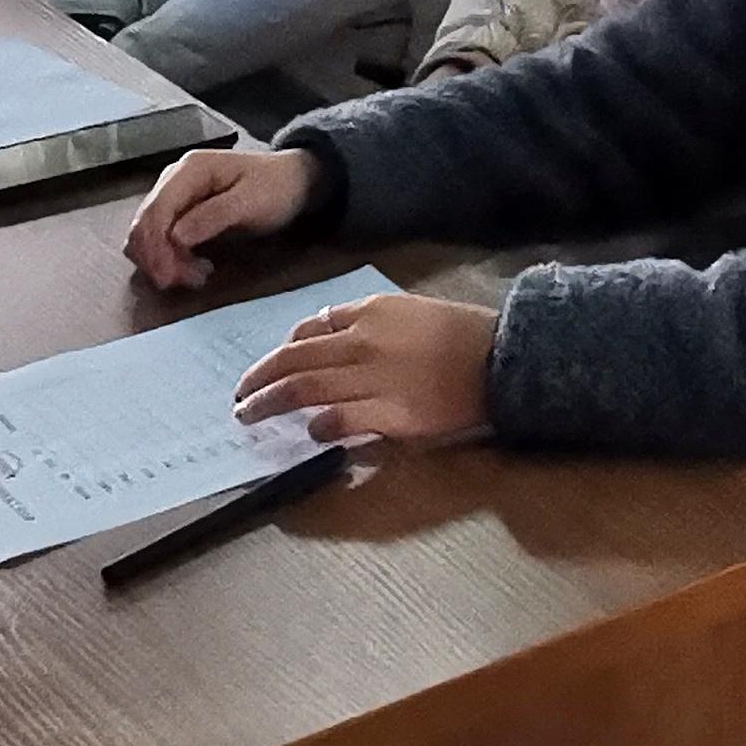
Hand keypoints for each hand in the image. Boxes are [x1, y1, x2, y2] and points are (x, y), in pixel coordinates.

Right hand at [124, 147, 317, 290]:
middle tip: (190, 281)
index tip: (169, 278)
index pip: (155, 211)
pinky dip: (170, 258)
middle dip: (159, 258)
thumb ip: (214, 216)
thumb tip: (176, 237)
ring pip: (147, 235)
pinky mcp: (179, 212)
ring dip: (164, 261)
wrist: (294, 181)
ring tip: (198, 275)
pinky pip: (160, 239)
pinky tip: (195, 267)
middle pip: (144, 225)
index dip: (155, 248)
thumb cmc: (276, 188)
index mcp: (189, 170)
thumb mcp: (252, 202)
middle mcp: (173, 179)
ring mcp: (174, 195)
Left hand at [230, 291, 497, 447]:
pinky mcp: (388, 414)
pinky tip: (308, 434)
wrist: (506, 359)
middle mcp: (363, 342)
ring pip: (303, 389)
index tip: (272, 366)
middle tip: (240, 396)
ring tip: (249, 416)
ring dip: (269, 403)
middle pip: (294, 359)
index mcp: (371, 312)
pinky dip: (317, 427)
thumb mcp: (414, 311)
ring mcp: (373, 379)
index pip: (311, 329)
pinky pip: (338, 420)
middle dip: (259, 378)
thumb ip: (372, 322)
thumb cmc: (466, 333)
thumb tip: (329, 335)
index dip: (284, 349)